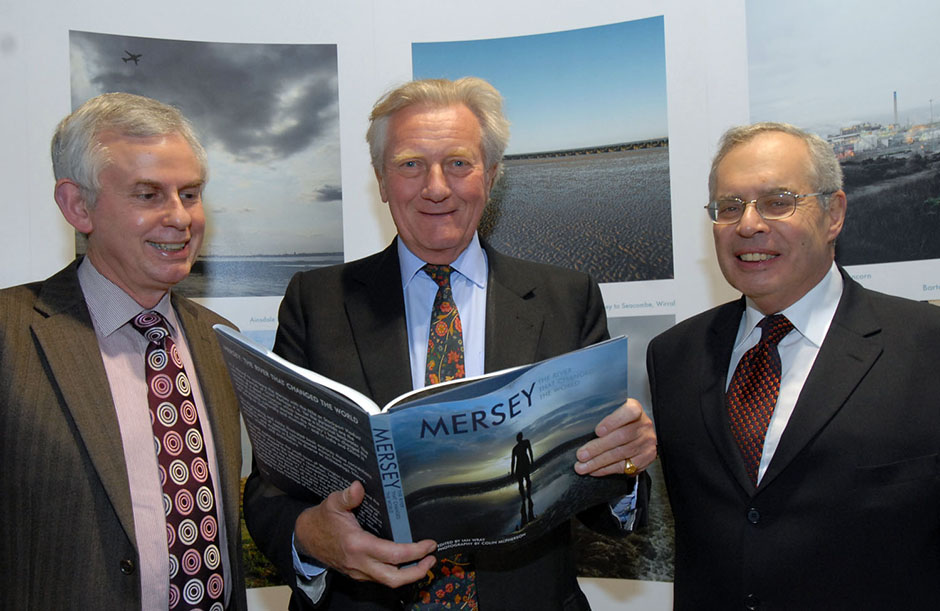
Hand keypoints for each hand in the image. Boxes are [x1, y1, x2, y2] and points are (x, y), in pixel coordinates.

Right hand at [294, 480, 436, 586]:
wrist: (306, 538)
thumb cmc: (322, 519)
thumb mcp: (332, 503)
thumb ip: (347, 496)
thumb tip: (358, 486)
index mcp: (357, 545)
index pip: (393, 554)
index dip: (415, 551)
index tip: (429, 544)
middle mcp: (359, 563)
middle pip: (394, 578)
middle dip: (417, 572)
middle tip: (432, 558)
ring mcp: (358, 571)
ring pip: (388, 581)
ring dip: (409, 574)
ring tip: (424, 561)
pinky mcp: (358, 573)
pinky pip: (381, 578)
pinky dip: (397, 573)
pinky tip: (406, 562)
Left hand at [574, 398, 655, 476]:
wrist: (642, 433)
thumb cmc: (622, 421)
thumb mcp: (615, 412)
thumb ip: (602, 416)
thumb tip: (578, 428)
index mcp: (635, 408)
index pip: (629, 412)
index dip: (613, 421)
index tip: (597, 431)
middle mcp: (643, 425)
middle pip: (621, 437)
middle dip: (598, 448)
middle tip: (581, 455)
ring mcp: (646, 442)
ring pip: (620, 454)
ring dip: (598, 462)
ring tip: (583, 466)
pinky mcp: (646, 458)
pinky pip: (624, 466)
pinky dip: (606, 469)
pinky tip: (595, 470)